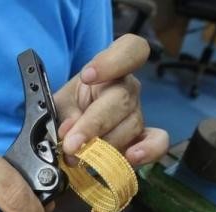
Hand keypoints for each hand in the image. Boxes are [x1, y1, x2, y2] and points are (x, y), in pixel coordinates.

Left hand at [53, 34, 168, 165]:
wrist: (75, 129)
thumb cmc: (70, 109)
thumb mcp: (59, 105)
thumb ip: (62, 116)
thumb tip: (69, 132)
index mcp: (109, 69)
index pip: (130, 50)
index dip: (113, 61)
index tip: (88, 75)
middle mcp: (127, 89)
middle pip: (121, 99)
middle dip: (93, 124)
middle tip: (71, 144)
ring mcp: (136, 114)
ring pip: (130, 126)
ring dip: (104, 146)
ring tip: (80, 157)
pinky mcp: (143, 138)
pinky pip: (157, 142)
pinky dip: (147, 150)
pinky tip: (131, 157)